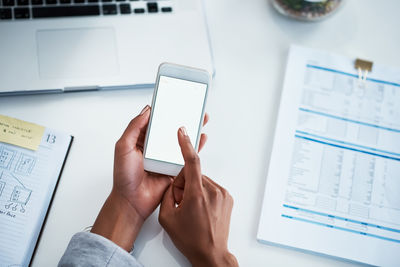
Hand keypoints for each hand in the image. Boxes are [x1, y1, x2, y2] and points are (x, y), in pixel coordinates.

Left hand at [92, 105, 207, 250]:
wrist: (132, 201)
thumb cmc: (124, 177)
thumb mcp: (123, 147)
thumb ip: (134, 128)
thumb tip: (147, 110)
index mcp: (142, 139)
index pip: (155, 120)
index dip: (164, 110)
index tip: (174, 99)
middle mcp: (155, 146)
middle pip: (171, 128)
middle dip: (182, 117)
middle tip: (193, 106)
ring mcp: (166, 156)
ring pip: (181, 139)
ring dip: (191, 129)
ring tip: (201, 118)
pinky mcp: (175, 167)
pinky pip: (187, 155)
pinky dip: (195, 146)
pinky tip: (201, 138)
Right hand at [159, 127, 237, 266]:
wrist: (211, 253)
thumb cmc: (191, 239)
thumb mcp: (167, 217)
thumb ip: (168, 194)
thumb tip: (174, 183)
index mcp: (197, 194)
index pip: (192, 162)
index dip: (186, 145)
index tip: (183, 133)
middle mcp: (213, 191)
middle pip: (194, 175)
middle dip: (184, 184)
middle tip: (182, 203)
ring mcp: (222, 194)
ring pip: (202, 181)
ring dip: (195, 190)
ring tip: (193, 209)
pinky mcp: (228, 198)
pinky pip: (211, 188)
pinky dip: (204, 194)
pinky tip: (201, 209)